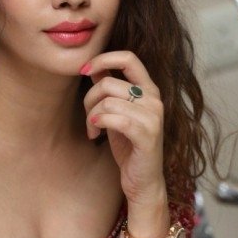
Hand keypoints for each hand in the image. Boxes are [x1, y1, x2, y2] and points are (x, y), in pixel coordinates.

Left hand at [81, 51, 165, 207]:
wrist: (143, 180)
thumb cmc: (128, 146)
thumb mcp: (117, 112)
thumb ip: (109, 89)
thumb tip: (92, 67)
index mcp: (149, 89)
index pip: (128, 57)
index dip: (103, 58)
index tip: (84, 70)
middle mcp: (154, 99)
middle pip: (109, 82)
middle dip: (89, 99)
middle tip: (88, 117)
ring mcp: (153, 116)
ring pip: (108, 100)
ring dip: (92, 116)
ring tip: (93, 130)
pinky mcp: (147, 134)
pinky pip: (115, 118)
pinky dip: (99, 122)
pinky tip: (95, 133)